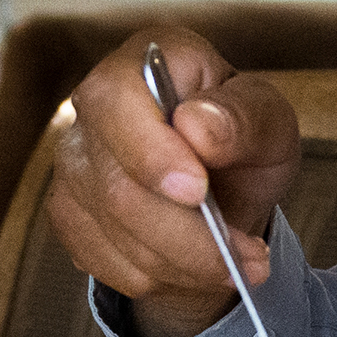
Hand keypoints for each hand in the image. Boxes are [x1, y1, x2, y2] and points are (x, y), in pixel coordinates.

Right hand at [42, 25, 303, 336]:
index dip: (151, 151)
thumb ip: (244, 117)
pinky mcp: (67, 210)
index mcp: (145, 60)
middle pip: (117, 186)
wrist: (223, 186)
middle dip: (188, 237)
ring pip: (114, 232)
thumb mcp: (270, 122)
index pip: (117, 99)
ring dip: (183, 263)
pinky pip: (103, 261)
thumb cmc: (242, 140)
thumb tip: (198, 125)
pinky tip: (190, 263)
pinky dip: (157, 276)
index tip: (198, 191)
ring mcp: (73, 160)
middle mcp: (94, 105)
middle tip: (246, 257)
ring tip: (234, 262)